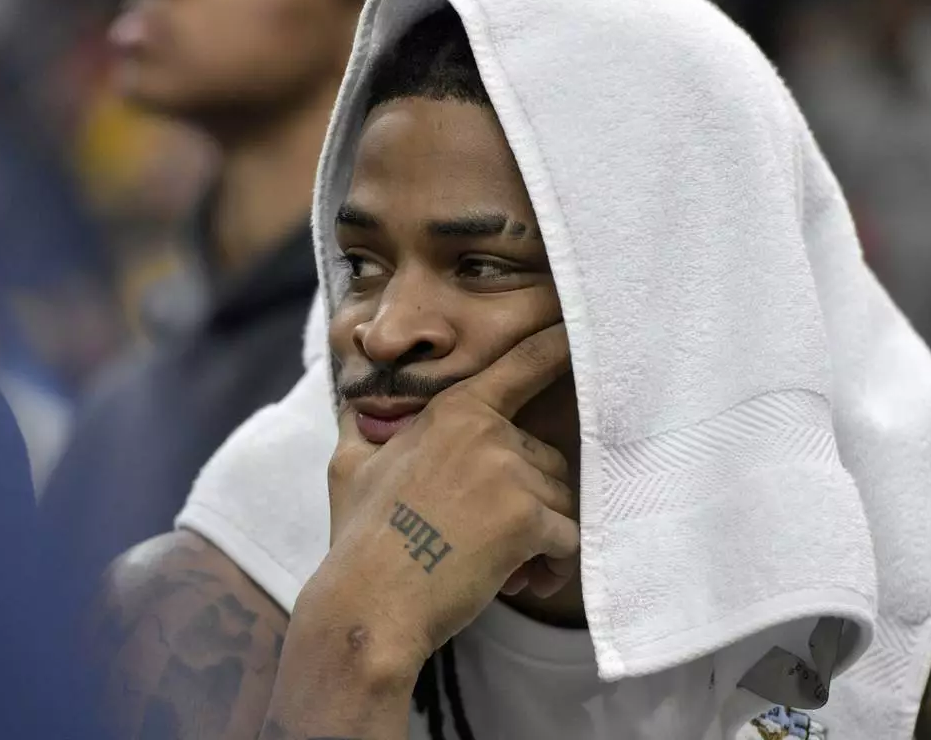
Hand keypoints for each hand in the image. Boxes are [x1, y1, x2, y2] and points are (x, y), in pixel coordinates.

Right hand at [308, 323, 578, 671]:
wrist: (367, 603)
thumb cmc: (359, 539)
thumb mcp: (350, 466)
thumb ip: (366, 428)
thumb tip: (354, 405)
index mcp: (451, 411)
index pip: (521, 366)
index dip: (556, 345)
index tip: (581, 328)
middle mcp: (486, 432)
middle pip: (545, 460)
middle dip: (527, 503)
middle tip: (489, 542)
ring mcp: (508, 472)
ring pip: (559, 501)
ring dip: (540, 539)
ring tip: (501, 567)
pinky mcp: (526, 518)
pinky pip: (567, 539)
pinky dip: (552, 566)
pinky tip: (520, 581)